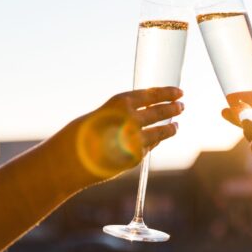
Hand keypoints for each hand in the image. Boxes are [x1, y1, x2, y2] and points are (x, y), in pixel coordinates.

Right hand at [54, 87, 183, 190]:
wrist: (70, 161)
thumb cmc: (81, 134)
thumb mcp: (102, 116)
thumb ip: (123, 115)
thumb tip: (145, 115)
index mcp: (121, 102)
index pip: (151, 94)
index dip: (167, 92)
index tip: (179, 91)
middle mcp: (131, 118)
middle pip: (160, 111)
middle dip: (173, 108)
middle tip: (182, 106)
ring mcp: (135, 139)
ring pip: (161, 131)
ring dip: (171, 128)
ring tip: (176, 125)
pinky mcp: (136, 157)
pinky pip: (150, 147)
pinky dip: (154, 142)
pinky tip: (157, 140)